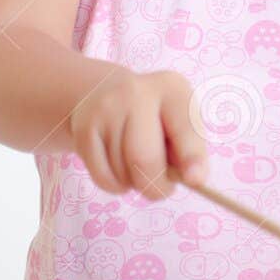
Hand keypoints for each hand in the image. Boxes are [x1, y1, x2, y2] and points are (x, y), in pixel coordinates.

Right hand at [68, 68, 208, 200]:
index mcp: (171, 89)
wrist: (104, 92)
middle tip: (161, 191)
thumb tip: (194, 179)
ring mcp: (106, 109)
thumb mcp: (178, 122)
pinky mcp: (84, 128)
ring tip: (137, 167)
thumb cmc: (154, 117)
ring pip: (122, 171)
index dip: (191, 156)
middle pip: (144, 157)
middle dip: (156, 186)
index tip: (195, 180)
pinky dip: (116, 185)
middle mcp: (136, 92)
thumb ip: (189, 150)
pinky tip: (120, 169)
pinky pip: (103, 177)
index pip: (184, 127)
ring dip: (134, 183)